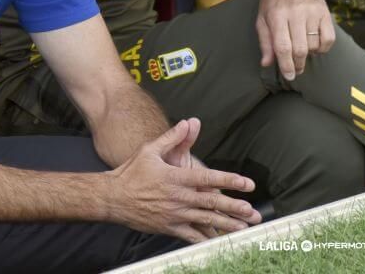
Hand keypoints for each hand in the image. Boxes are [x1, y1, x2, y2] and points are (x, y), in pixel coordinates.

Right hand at [107, 119, 261, 243]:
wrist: (112, 197)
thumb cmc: (131, 172)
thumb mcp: (150, 150)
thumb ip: (172, 137)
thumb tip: (188, 122)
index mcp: (175, 177)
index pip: (207, 178)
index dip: (229, 180)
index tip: (247, 184)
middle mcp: (177, 197)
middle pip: (211, 202)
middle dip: (234, 207)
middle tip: (252, 211)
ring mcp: (173, 214)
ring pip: (205, 220)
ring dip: (226, 224)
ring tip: (243, 227)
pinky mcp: (168, 227)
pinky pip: (190, 235)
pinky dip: (205, 239)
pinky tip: (218, 242)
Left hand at [256, 0, 334, 79]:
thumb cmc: (272, 0)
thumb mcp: (262, 19)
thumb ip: (265, 42)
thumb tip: (267, 64)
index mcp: (277, 16)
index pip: (283, 47)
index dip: (286, 65)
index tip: (289, 76)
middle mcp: (295, 14)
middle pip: (300, 48)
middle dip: (298, 64)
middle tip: (296, 70)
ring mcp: (312, 12)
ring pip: (314, 44)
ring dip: (309, 54)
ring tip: (302, 52)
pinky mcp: (325, 11)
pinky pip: (329, 38)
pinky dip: (323, 47)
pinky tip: (315, 46)